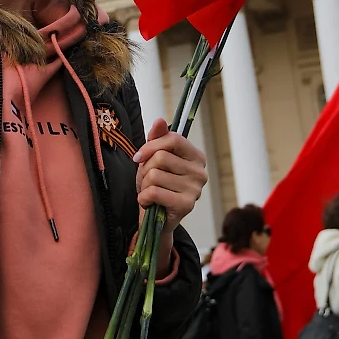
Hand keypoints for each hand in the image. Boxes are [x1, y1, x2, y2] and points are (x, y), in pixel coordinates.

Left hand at [134, 118, 206, 235]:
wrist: (156, 219)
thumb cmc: (157, 185)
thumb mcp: (154, 159)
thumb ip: (158, 138)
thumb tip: (160, 120)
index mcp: (196, 156)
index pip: (173, 139)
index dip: (151, 146)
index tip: (138, 157)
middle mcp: (200, 172)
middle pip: (161, 157)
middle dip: (145, 169)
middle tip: (147, 180)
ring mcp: (195, 189)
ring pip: (155, 175)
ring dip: (144, 185)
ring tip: (149, 191)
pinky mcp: (186, 205)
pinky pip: (154, 192)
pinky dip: (144, 197)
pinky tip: (148, 202)